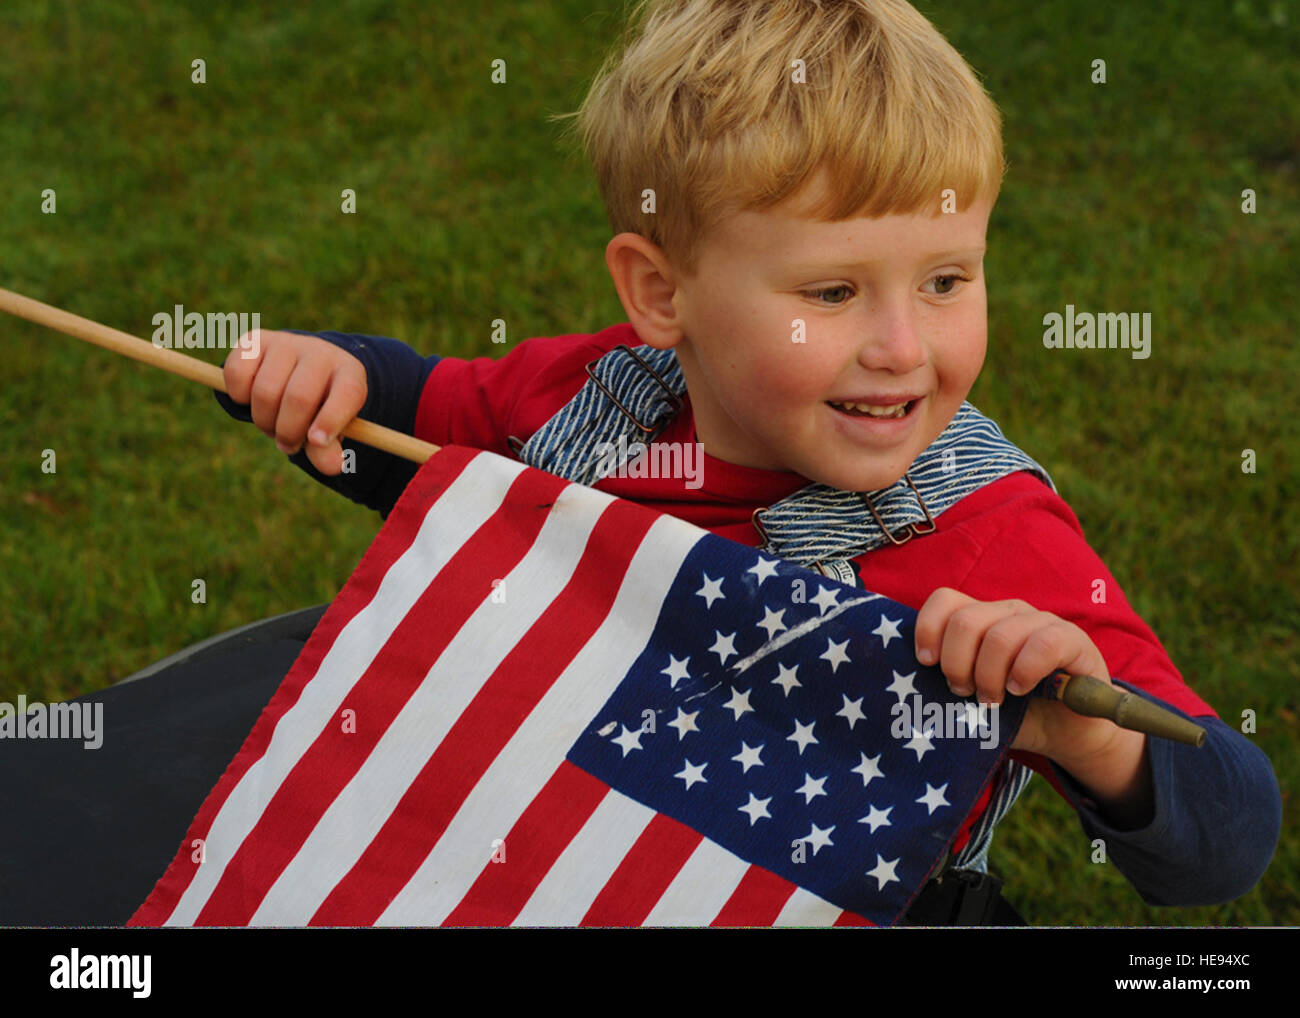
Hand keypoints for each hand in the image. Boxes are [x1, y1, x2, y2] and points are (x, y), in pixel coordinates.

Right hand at [222, 330, 366, 474]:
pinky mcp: (254, 341)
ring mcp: (286, 343)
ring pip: (265, 391)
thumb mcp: (328, 430)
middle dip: (288, 431)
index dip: (331, 420)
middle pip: (299, 397)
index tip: (315, 441)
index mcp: (349, 374)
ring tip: (272, 424)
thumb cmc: (318, 408)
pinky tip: (251, 400)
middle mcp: (319, 352)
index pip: (347, 394)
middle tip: (287, 444)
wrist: (299, 370)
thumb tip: (331, 467)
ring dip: (263, 420)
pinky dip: (239, 397)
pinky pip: (237, 374)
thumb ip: (328, 450)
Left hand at [913, 587, 1126, 764]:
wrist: (1068, 732)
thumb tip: (906, 680)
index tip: (926, 663)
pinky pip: (1042, 644)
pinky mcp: (1073, 639)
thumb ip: (947, 680)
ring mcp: (1041, 622)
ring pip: (999, 636)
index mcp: (981, 618)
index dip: (928, 629)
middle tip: (964, 692)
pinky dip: (1023, 671)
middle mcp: (1008, 612)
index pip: (944, 600)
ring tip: (993, 701)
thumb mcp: (972, 695)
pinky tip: (1019, 689)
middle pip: (965, 621)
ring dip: (989, 676)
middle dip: (957, 664)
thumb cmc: (1014, 711)